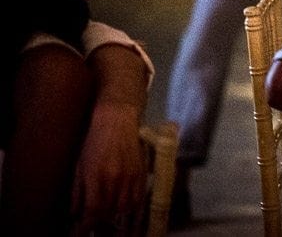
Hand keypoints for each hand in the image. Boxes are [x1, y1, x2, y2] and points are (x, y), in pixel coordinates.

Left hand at [70, 103, 146, 235]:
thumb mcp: (79, 165)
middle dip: (99, 226)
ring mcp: (131, 177)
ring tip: (108, 224)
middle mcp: (115, 180)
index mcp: (96, 177)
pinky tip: (126, 217)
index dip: (84, 228)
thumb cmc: (94, 140)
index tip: (78, 234)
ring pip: (124, 209)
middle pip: (108, 213)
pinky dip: (132, 212)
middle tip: (92, 230)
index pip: (91, 212)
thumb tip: (75, 214)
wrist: (118, 120)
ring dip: (115, 220)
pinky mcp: (142, 174)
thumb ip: (77, 192)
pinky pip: (139, 200)